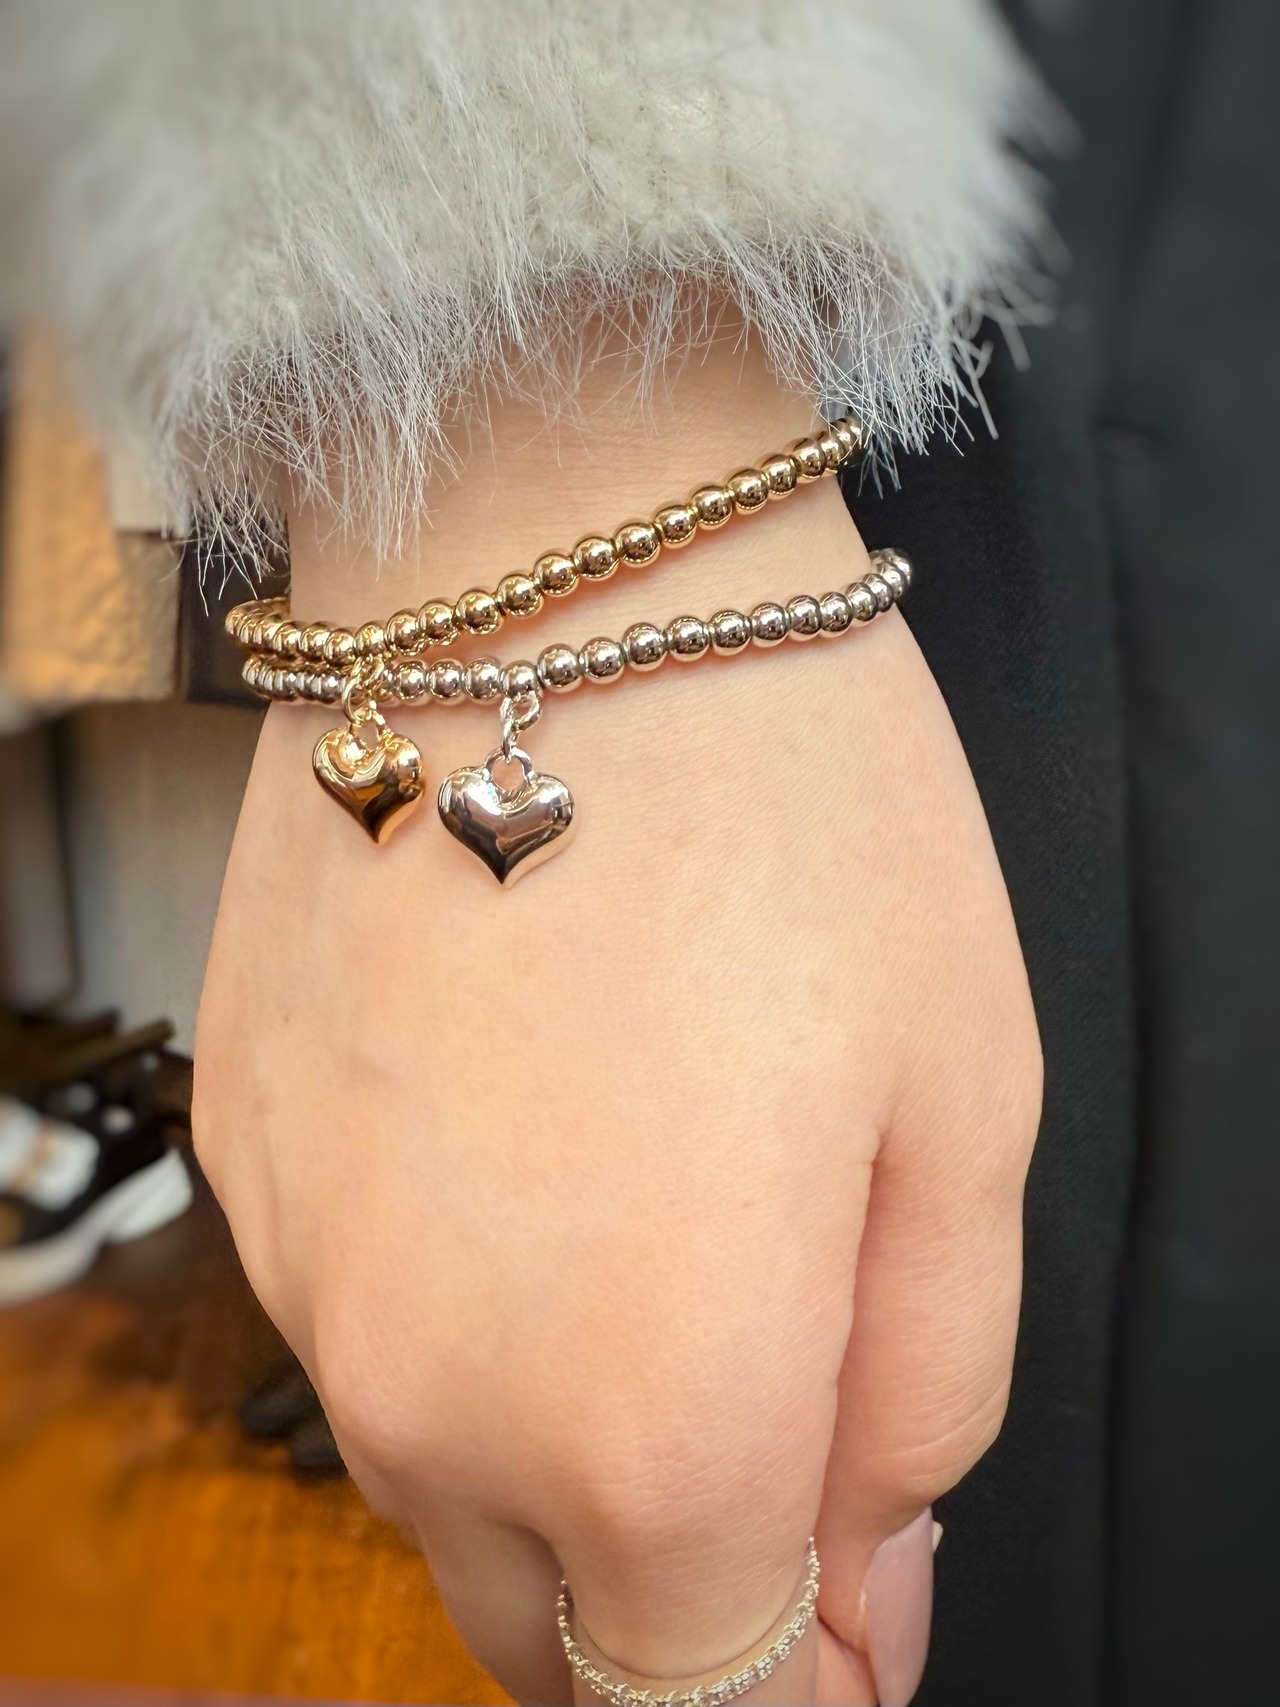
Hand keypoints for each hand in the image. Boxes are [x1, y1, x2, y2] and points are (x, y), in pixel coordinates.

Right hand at [194, 329, 1040, 1706]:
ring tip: (655, 1261)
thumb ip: (923, 1397)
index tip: (852, 1640)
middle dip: (676, 1607)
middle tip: (776, 1462)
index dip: (805, 1694)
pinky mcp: (247, 1157)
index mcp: (655, 1404)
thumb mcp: (959, 1108)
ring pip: (444, 1491)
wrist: (545, 569)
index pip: (711, 1703)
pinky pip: (362, 1330)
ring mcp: (310, 1271)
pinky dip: (456, 1319)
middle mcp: (436, 1381)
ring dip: (559, 1461)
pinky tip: (530, 1167)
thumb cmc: (782, 797)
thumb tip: (859, 1587)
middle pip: (554, 1638)